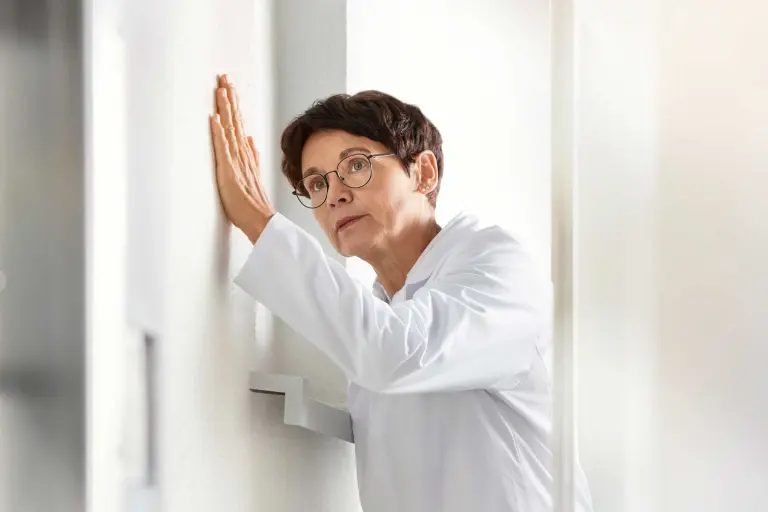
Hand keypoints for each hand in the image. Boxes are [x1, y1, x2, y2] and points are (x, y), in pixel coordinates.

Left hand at [210, 74, 274, 243]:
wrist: (260, 220)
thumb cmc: (252, 204)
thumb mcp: (252, 176)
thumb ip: (251, 157)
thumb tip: (250, 140)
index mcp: (245, 155)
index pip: (238, 124)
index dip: (233, 105)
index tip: (229, 87)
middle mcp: (241, 155)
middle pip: (234, 120)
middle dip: (229, 98)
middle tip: (224, 77)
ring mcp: (235, 162)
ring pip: (230, 129)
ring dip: (225, 108)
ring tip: (221, 89)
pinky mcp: (228, 172)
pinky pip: (223, 149)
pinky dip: (219, 133)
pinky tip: (215, 118)